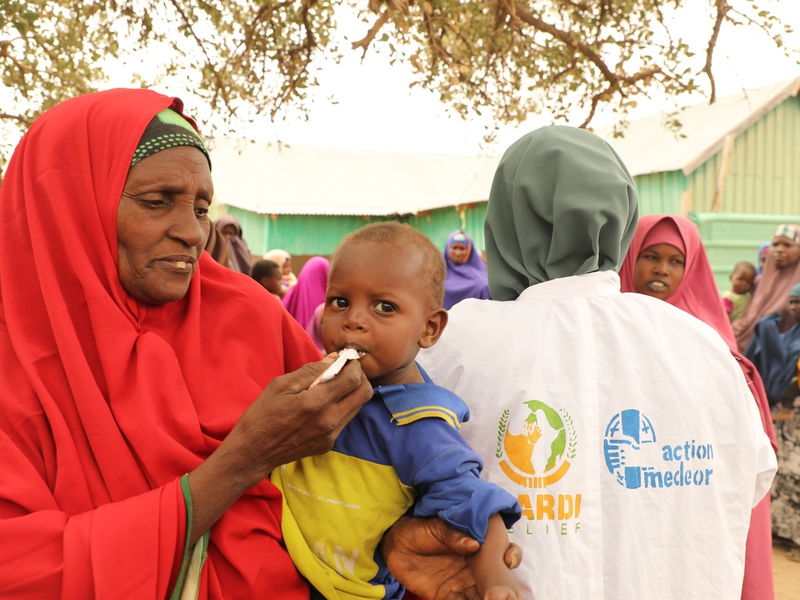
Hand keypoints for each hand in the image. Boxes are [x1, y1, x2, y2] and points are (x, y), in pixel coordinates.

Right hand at [226, 353, 373, 482]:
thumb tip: (334, 358)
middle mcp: (330, 421)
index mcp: (317, 404)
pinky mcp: (328, 444)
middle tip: (345, 368)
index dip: (354, 364)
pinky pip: (345, 419)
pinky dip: (341, 405)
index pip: (353, 379)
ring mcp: (331, 435)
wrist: (253, 452)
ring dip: (352, 391)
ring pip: (358, 406)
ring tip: (333, 383)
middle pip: (365, 393)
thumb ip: (311, 371)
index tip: (347, 357)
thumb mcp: (281, 385)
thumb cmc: (262, 415)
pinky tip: (324, 402)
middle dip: (360, 376)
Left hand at [381, 517, 521, 599]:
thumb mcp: (435, 527)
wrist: (394, 545)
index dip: (511, 556)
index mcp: (476, 546)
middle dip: (507, 586)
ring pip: (484, 595)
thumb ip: (452, 535)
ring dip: (491, 598)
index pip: (501, 552)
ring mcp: (462, 583)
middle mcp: (474, 567)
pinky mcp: (446, 596)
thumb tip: (472, 544)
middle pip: (498, 579)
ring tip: (492, 598)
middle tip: (508, 591)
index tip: (508, 559)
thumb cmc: (418, 529)